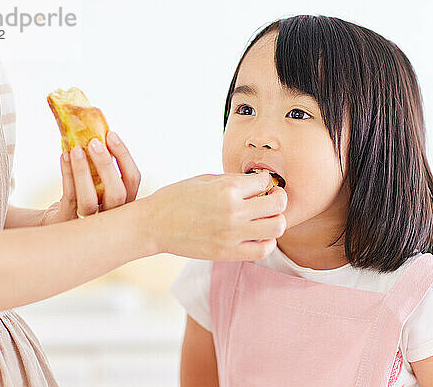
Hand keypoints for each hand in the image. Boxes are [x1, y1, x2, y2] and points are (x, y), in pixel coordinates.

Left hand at [40, 131, 140, 225]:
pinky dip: (67, 174)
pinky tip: (64, 156)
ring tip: (76, 149)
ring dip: (83, 172)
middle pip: (118, 193)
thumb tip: (96, 125)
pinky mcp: (70, 220)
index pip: (133, 178)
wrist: (60, 219)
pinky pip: (70, 196)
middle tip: (95, 142)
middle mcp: (113, 213)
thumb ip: (103, 162)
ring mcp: (91, 221)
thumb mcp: (98, 181)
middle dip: (107, 165)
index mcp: (125, 200)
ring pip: (90, 199)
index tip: (111, 134)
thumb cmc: (84, 194)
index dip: (124, 156)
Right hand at [143, 172, 286, 260]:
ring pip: (277, 228)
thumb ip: (233, 180)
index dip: (264, 181)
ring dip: (276, 220)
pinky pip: (263, 250)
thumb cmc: (176, 198)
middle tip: (270, 199)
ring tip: (265, 218)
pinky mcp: (227, 253)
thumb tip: (257, 182)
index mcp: (228, 188)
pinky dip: (267, 242)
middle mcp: (234, 211)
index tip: (259, 185)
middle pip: (278, 204)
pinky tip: (258, 236)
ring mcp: (232, 235)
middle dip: (278, 199)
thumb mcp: (205, 179)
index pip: (265, 182)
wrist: (154, 225)